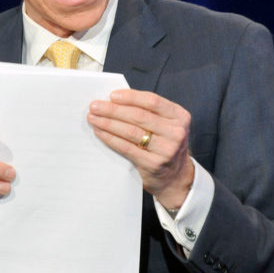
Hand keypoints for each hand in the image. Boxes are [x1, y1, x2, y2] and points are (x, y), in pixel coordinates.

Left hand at [88, 89, 194, 208]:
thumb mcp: (166, 124)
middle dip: (113, 110)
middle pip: (139, 116)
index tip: (112, 95)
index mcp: (180, 116)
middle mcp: (176, 132)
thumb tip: (114, 100)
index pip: (152, 101)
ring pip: (131, 131)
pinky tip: (99, 132)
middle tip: (95, 106)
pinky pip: (126, 148)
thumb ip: (148, 112)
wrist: (175, 176)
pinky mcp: (153, 164)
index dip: (130, 97)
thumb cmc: (164, 143)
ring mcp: (166, 150)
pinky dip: (110, 138)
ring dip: (108, 123)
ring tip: (93, 118)